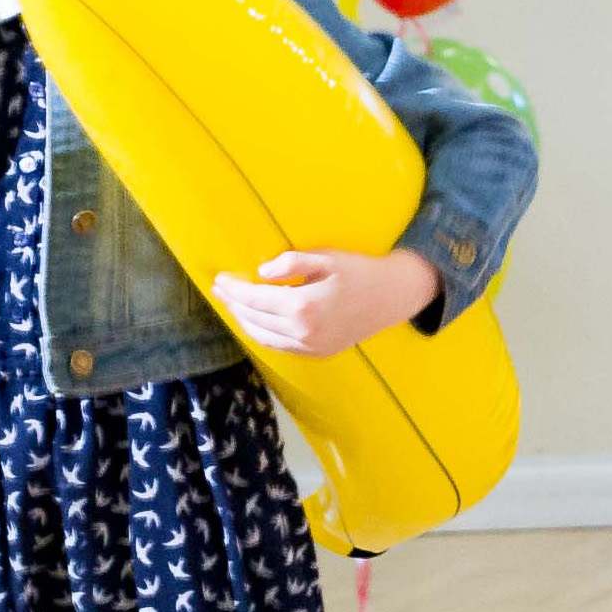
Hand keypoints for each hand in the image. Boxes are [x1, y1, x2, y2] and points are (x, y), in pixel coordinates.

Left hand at [213, 247, 440, 358]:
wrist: (391, 297)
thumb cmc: (359, 272)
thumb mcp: (325, 258)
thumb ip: (290, 263)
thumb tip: (261, 273)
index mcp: (303, 306)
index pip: (254, 298)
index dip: (234, 288)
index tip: (219, 279)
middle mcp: (303, 332)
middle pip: (254, 318)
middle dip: (233, 303)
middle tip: (221, 289)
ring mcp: (310, 346)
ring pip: (263, 336)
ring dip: (244, 320)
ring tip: (233, 304)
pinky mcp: (316, 353)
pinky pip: (279, 345)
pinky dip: (261, 333)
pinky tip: (256, 321)